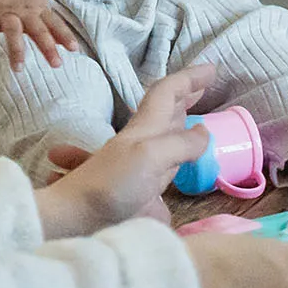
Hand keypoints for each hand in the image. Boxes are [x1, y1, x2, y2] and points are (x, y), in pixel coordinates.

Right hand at [0, 0, 78, 68]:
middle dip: (47, 46)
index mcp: (38, 9)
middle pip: (38, 29)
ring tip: (18, 68)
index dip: (65, 35)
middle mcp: (24, 11)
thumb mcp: (39, 7)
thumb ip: (51, 27)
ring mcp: (4, 12)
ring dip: (16, 49)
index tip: (75, 50)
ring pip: (13, 30)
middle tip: (56, 64)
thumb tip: (67, 45)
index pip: (55, 23)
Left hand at [36, 63, 215, 236]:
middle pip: (165, 108)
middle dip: (185, 94)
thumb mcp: (151, 156)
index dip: (189, 78)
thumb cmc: (111, 184)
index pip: (169, 92)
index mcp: (146, 128)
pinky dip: (175, 154)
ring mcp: (140, 164)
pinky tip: (179, 162)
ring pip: (163, 133)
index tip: (212, 70)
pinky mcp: (139, 189)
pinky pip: (162, 163)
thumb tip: (204, 132)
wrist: (75, 218)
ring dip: (179, 119)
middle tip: (205, 85)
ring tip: (195, 116)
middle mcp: (143, 140)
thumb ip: (181, 143)